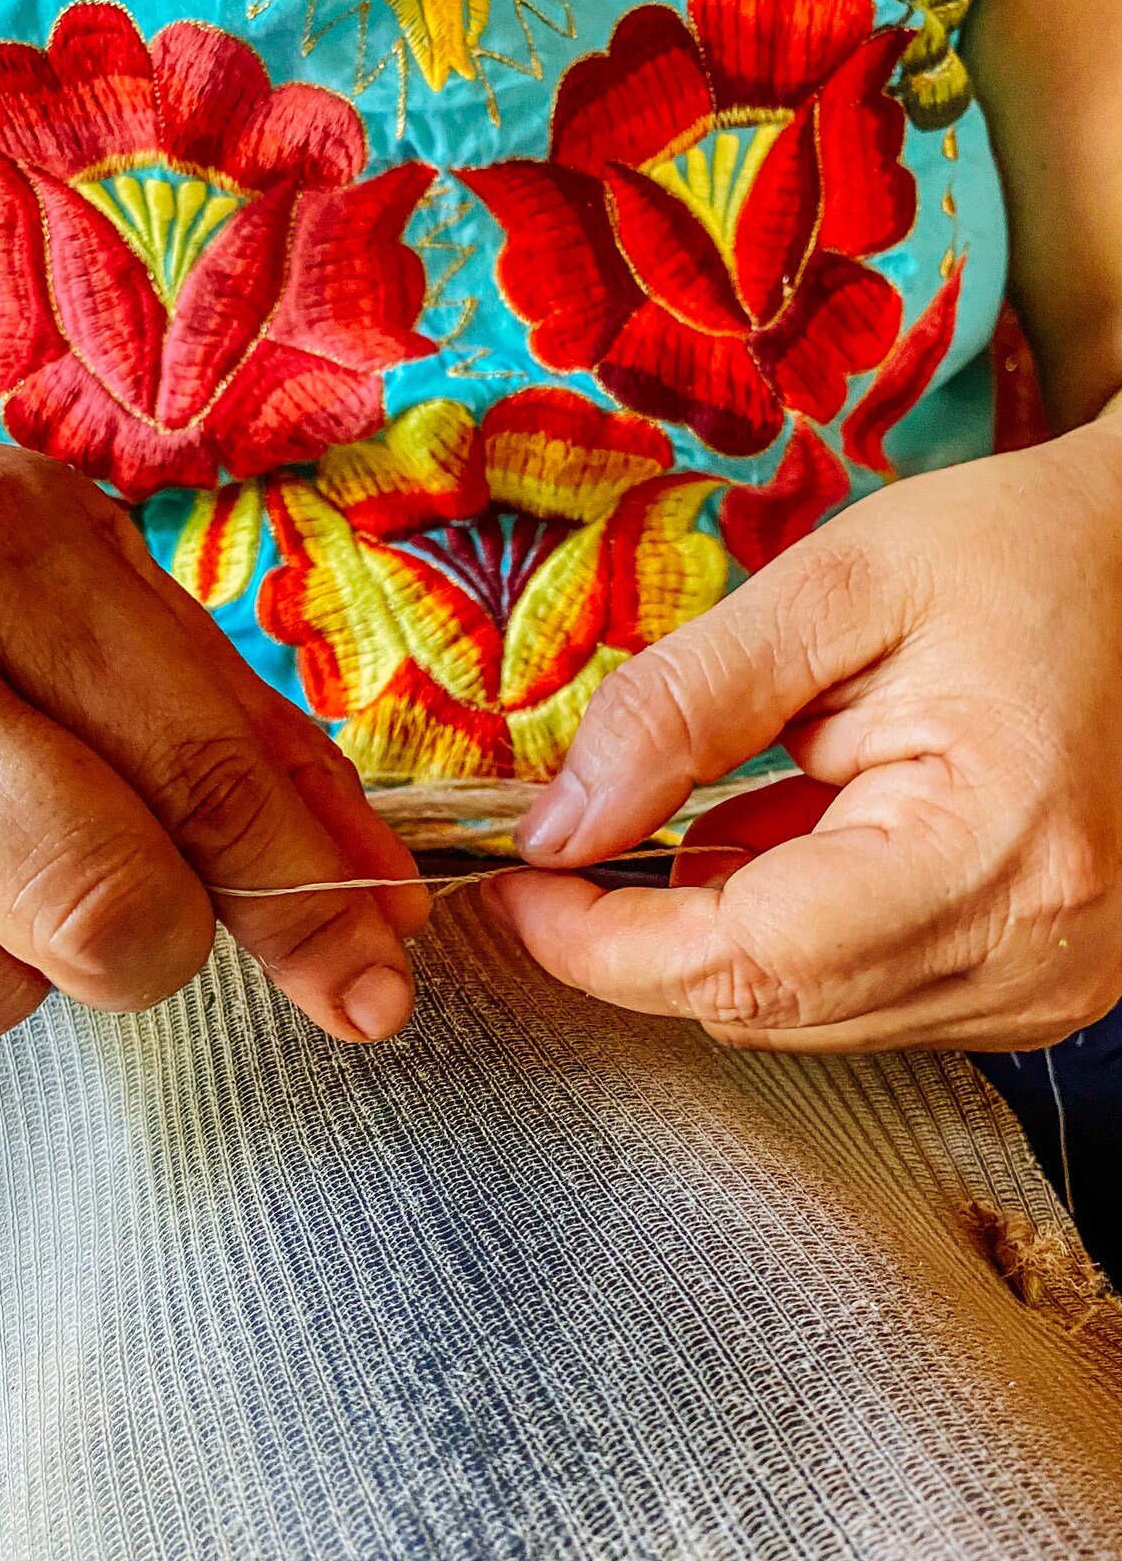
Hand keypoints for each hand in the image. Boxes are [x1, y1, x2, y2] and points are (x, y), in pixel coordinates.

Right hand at [0, 442, 427, 1046]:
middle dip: (162, 940)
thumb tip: (390, 896)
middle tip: (144, 897)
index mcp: (19, 546)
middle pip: (111, 907)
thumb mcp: (101, 602)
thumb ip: (252, 741)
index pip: (208, 773)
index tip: (371, 989)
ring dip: (28, 957)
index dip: (308, 902)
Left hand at [491, 416, 1121, 1053]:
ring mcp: (1043, 982)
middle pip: (766, 1002)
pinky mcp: (1033, 979)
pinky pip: (857, 991)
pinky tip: (795, 833)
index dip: (604, 942)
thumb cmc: (1021, 553)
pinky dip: (789, 928)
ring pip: (802, 1011)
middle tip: (577, 840)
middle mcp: (1032, 953)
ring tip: (722, 804)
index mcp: (990, 850)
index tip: (520, 883)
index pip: (748, 960)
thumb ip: (683, 707)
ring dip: (718, 926)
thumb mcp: (833, 592)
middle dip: (641, 935)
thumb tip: (563, 824)